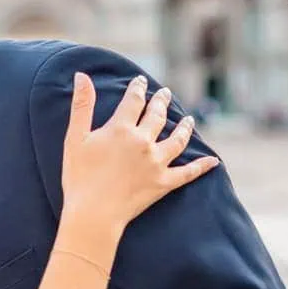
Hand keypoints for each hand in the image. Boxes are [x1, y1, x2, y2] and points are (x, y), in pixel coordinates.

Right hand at [61, 75, 219, 241]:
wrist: (93, 213)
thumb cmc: (79, 177)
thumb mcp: (75, 138)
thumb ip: (82, 105)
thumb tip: (81, 75)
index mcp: (121, 129)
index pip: (134, 101)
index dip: (138, 88)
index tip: (140, 81)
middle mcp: (144, 142)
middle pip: (157, 115)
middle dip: (161, 102)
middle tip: (166, 93)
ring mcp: (157, 163)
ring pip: (177, 139)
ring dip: (184, 127)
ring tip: (189, 119)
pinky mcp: (163, 183)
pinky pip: (188, 173)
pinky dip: (202, 166)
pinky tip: (213, 161)